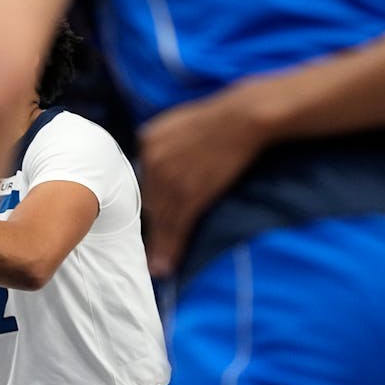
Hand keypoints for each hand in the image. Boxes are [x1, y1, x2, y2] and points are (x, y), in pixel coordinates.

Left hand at [138, 87, 264, 277]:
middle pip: (147, 200)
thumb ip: (163, 144)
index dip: (146, 203)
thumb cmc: (218, 119)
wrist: (243, 117)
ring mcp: (170, 177)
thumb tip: (156, 163)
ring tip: (155, 268)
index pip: (140, 179)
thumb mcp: (177, 123)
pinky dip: (170, 248)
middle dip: (148, 226)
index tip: (144, 221)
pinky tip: (165, 265)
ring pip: (159, 218)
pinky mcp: (191, 193)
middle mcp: (152, 159)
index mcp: (147, 140)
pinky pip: (176, 226)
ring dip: (157, 247)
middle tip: (145, 250)